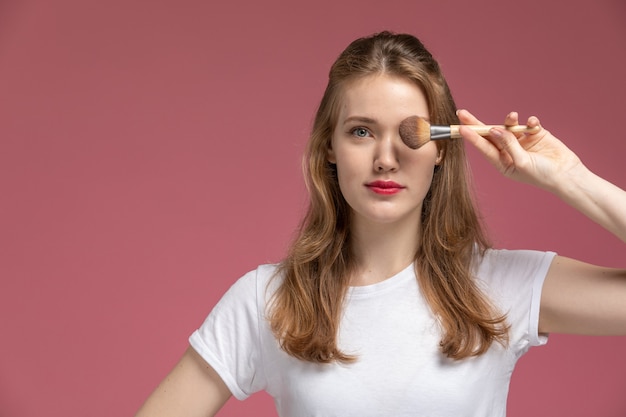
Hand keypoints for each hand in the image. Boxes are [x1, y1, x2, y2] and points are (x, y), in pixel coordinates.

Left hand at [457, 109, 583, 191]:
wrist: (567, 174)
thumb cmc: (542, 175)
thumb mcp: (522, 162)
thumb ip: (508, 144)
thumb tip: (494, 129)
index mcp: (502, 161)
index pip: (483, 147)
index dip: (471, 137)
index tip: (459, 128)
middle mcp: (508, 150)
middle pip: (489, 134)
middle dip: (477, 124)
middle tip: (462, 113)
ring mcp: (521, 141)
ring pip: (508, 126)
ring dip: (509, 120)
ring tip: (513, 116)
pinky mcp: (534, 133)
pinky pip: (527, 123)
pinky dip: (529, 121)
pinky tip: (533, 124)